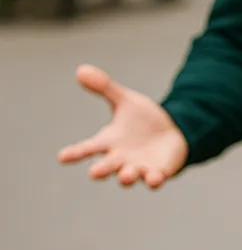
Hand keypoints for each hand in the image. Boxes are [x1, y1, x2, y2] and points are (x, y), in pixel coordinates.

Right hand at [58, 64, 187, 187]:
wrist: (172, 132)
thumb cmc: (143, 120)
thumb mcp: (126, 101)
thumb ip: (104, 88)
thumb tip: (80, 69)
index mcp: (108, 142)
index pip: (87, 148)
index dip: (75, 153)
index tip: (62, 156)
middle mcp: (120, 158)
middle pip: (106, 167)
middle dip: (101, 170)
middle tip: (94, 172)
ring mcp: (139, 168)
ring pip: (129, 177)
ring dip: (127, 177)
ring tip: (126, 175)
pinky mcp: (158, 172)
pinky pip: (154, 179)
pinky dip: (153, 180)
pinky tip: (154, 178)